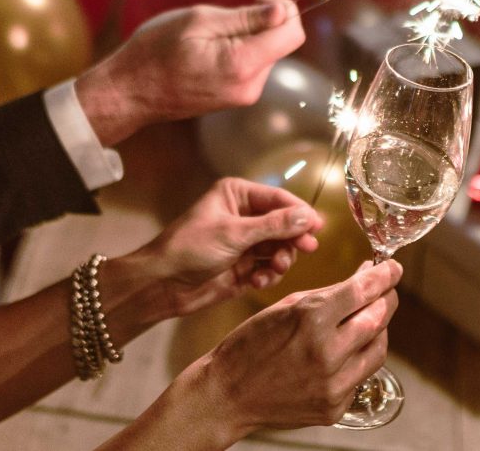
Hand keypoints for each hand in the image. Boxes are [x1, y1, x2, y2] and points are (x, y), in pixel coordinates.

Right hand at [76, 0, 304, 144]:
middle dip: (260, 23)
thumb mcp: (199, 20)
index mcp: (243, 64)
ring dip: (246, 37)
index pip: (293, 33)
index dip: (283, 10)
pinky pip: (251, 66)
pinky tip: (207, 51)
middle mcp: (250, 86)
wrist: (130, 91)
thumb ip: (246, 17)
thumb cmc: (155, 51)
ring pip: (265, 53)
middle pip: (281, 43)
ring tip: (207, 38)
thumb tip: (283, 11)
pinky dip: (238, 51)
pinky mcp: (235, 98)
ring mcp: (243, 96)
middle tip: (220, 19)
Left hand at [138, 178, 323, 317]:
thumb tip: (309, 216)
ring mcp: (243, 243)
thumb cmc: (191, 248)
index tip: (318, 227)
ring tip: (275, 269)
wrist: (161, 284)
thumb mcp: (234, 233)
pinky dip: (268, 275)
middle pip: (283, 224)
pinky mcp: (243, 268)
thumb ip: (274, 225)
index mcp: (237, 195)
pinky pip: (268, 268)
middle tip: (304, 250)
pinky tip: (257, 281)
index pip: (278, 199)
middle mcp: (242, 216)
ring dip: (280, 259)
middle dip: (291, 239)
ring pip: (278, 248)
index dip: (300, 212)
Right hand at [188, 260, 401, 439]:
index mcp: (311, 319)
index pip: (362, 291)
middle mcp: (327, 352)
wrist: (228, 394)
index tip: (394, 268)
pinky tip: (349, 349)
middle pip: (378, 318)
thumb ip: (328, 295)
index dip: (384, 276)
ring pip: (378, 349)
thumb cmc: (251, 344)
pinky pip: (361, 376)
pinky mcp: (334, 407)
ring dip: (379, 329)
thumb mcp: (286, 305)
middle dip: (386, 299)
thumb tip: (362, 279)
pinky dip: (360, 358)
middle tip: (386, 290)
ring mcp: (333, 384)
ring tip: (370, 317)